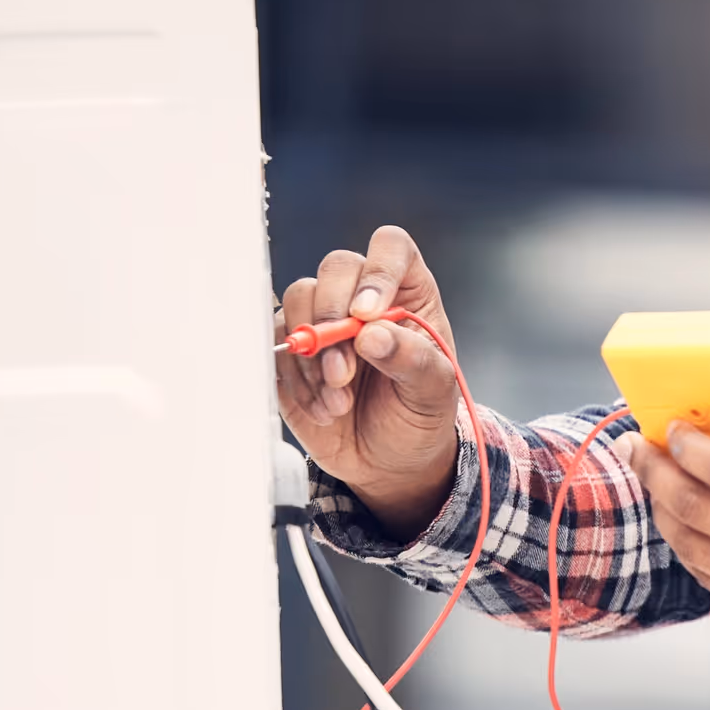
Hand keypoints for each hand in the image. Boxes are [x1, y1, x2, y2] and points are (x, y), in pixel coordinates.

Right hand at [274, 225, 463, 535]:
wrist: (389, 461)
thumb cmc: (418, 416)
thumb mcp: (433, 393)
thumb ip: (412, 360)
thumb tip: (372, 333)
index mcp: (407, 294)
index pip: (391, 249)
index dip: (378, 271)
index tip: (368, 313)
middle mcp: (362, 297)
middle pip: (336, 268)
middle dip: (332, 318)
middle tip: (343, 373)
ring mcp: (323, 320)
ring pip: (298, 299)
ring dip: (313, 355)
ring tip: (339, 400)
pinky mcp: (292, 350)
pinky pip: (277, 344)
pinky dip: (296, 381)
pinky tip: (324, 410)